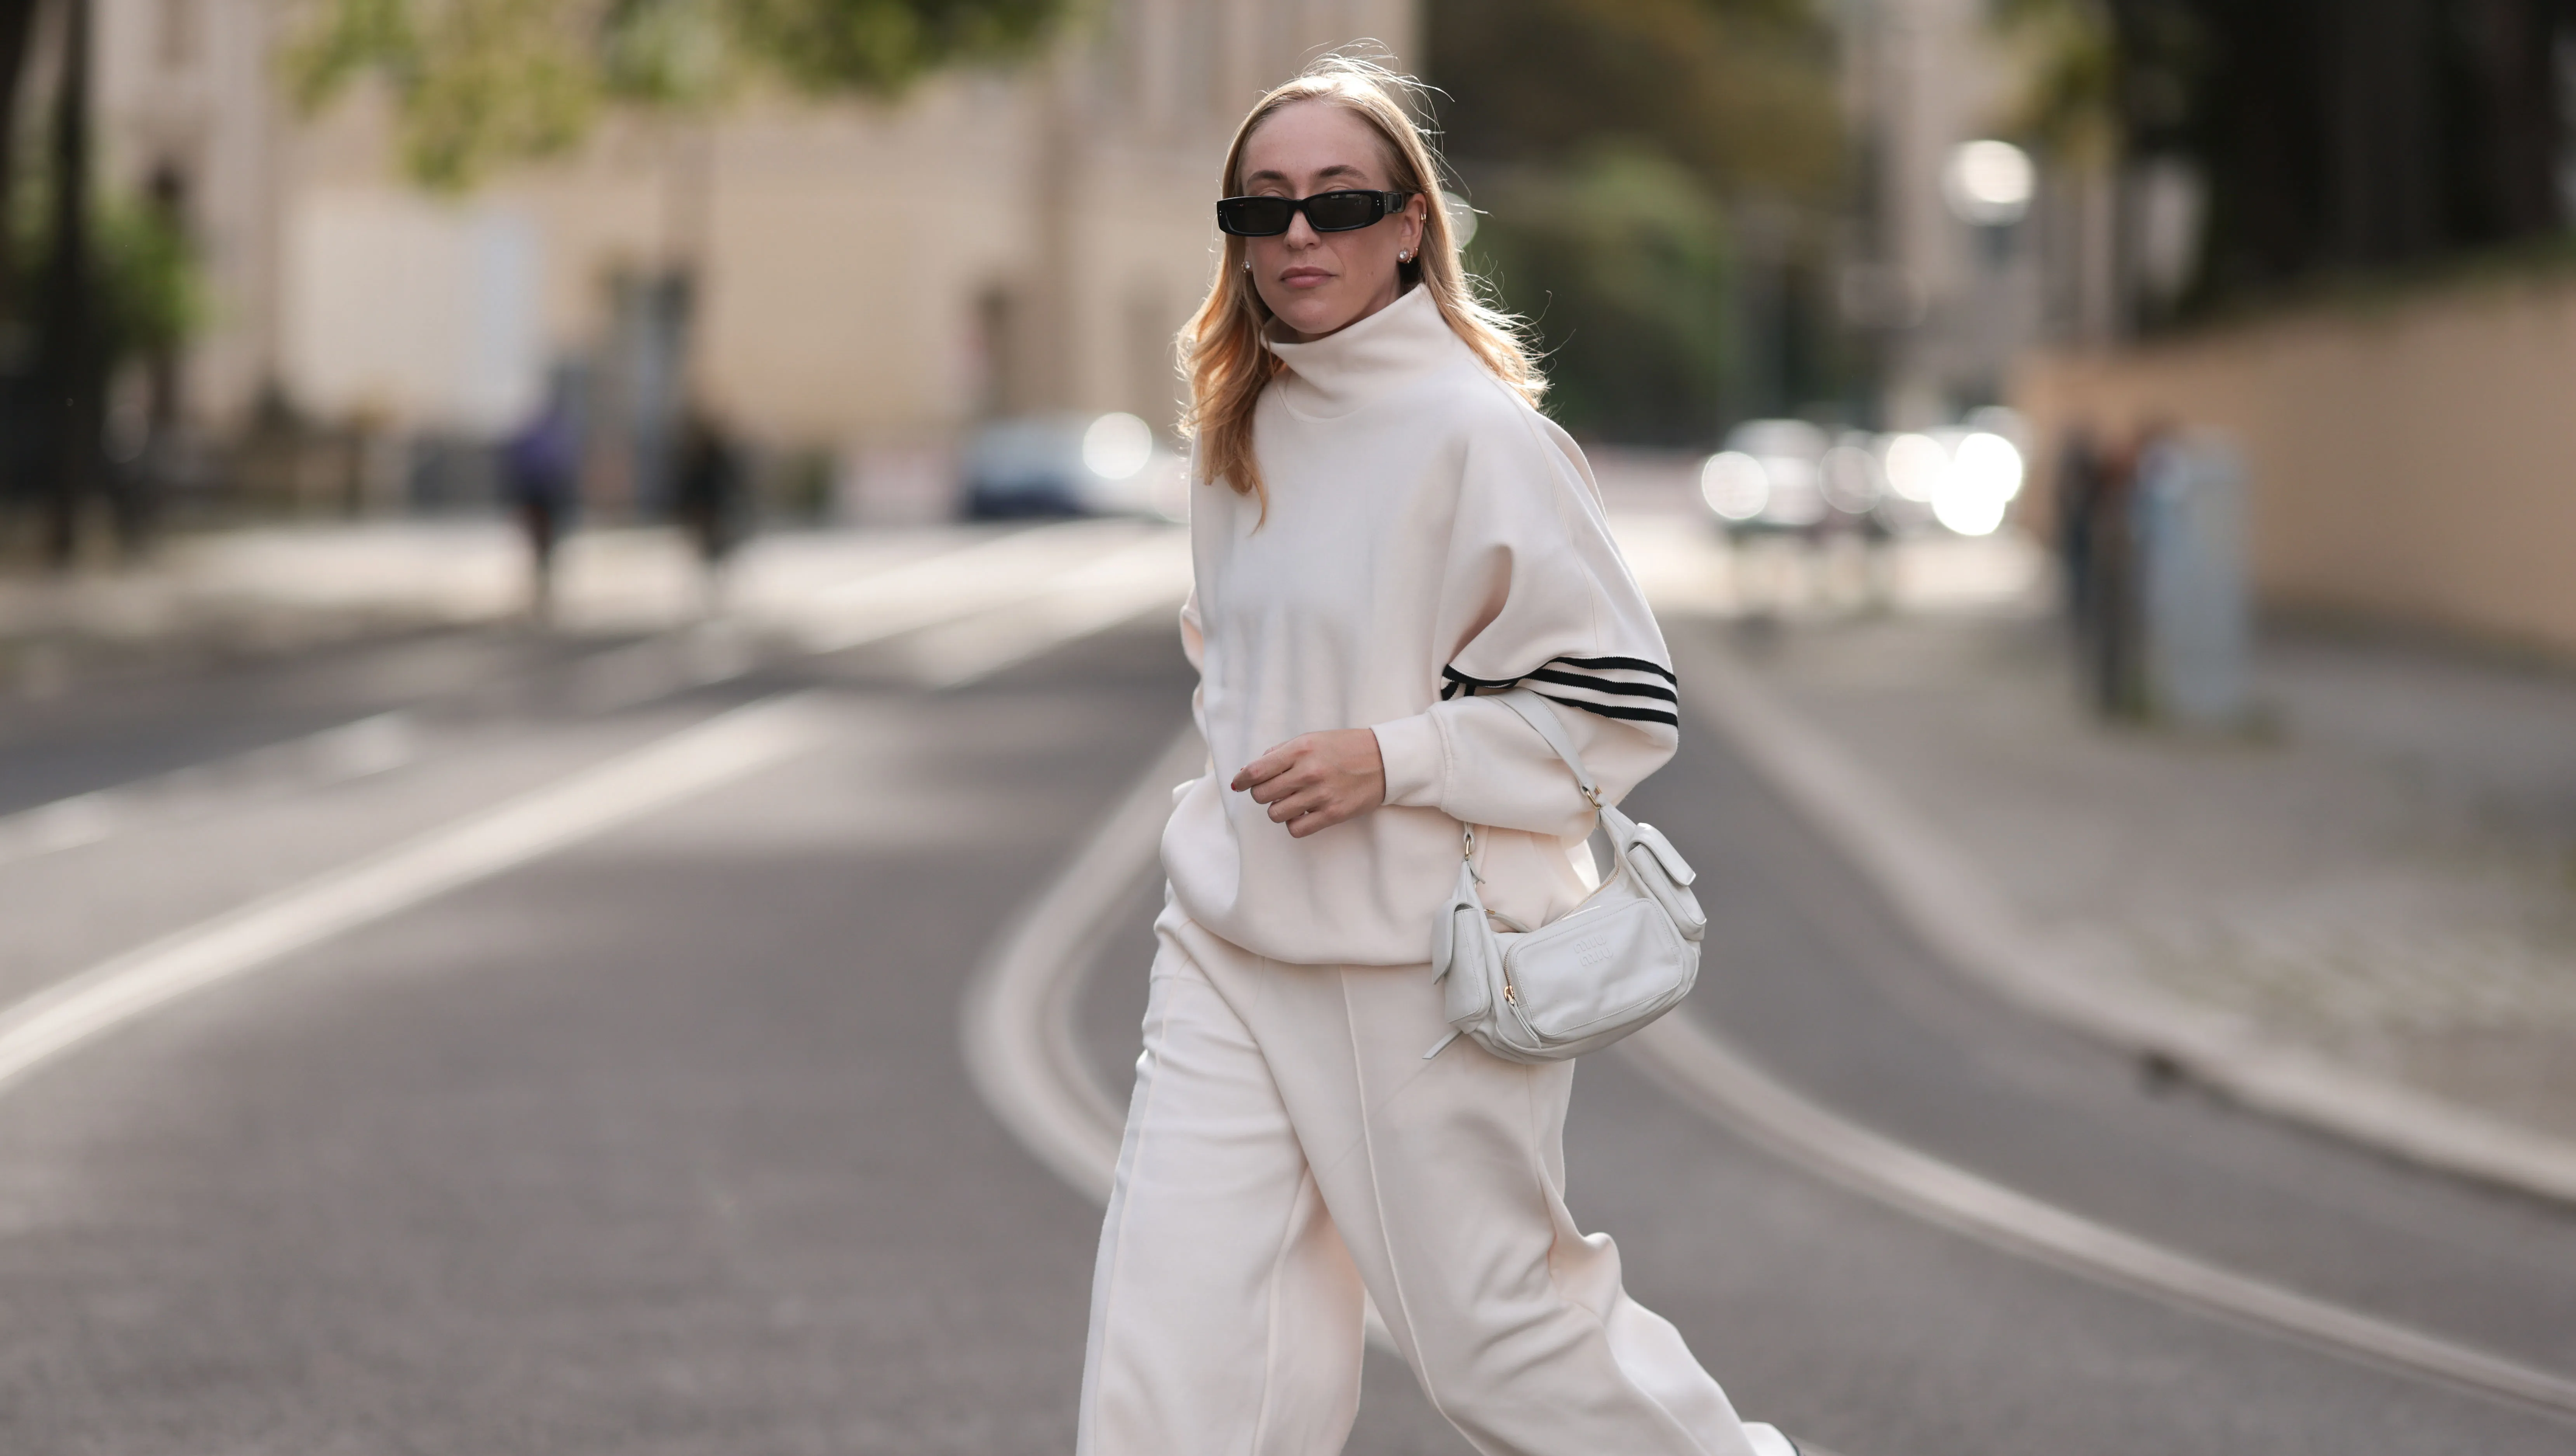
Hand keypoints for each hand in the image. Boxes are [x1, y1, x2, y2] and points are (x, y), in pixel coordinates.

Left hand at [1232, 729, 1385, 837]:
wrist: (1384, 760)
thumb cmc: (1345, 748)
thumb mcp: (1311, 739)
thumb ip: (1280, 753)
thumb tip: (1249, 771)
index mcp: (1301, 749)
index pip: (1257, 770)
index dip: (1243, 780)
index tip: (1240, 784)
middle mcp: (1309, 772)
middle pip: (1262, 795)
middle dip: (1262, 794)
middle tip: (1274, 790)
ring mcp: (1321, 794)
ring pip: (1275, 814)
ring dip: (1279, 809)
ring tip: (1292, 800)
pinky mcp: (1333, 813)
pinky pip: (1296, 829)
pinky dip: (1294, 823)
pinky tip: (1303, 813)